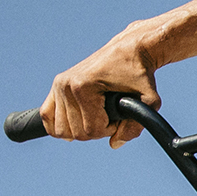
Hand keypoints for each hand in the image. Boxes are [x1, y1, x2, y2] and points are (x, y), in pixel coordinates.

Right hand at [42, 37, 158, 146]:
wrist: (129, 51)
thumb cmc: (140, 73)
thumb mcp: (149, 100)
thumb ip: (135, 126)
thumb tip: (115, 143)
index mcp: (83, 86)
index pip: (91, 131)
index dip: (110, 130)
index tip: (120, 115)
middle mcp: (67, 85)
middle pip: (76, 133)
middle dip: (97, 130)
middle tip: (111, 115)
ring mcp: (59, 85)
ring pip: (62, 130)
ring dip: (82, 128)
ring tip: (98, 115)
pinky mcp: (57, 85)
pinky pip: (47, 116)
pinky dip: (59, 126)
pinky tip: (76, 122)